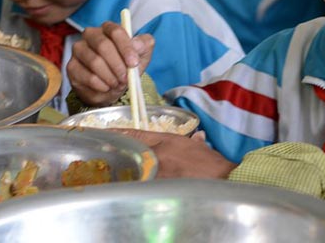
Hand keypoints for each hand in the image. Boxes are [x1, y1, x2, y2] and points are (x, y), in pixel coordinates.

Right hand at [67, 21, 154, 106]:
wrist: (113, 86)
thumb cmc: (126, 66)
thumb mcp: (142, 55)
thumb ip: (144, 45)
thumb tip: (136, 44)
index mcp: (108, 28)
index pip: (115, 31)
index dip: (126, 47)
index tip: (134, 63)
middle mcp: (90, 35)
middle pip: (103, 45)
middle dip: (117, 65)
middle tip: (126, 78)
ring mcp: (79, 50)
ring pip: (94, 61)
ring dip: (110, 76)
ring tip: (117, 83)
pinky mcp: (72, 67)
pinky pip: (87, 76)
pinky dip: (101, 85)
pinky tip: (106, 87)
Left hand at [113, 128, 236, 178]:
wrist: (223, 179)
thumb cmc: (212, 164)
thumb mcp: (200, 147)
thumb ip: (194, 141)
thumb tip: (197, 137)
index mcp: (167, 140)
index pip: (136, 134)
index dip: (117, 133)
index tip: (102, 134)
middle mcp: (159, 153)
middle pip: (128, 153)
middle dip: (115, 156)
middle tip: (101, 159)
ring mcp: (157, 171)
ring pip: (132, 171)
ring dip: (123, 174)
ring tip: (111, 178)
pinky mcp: (159, 187)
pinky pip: (140, 186)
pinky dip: (134, 188)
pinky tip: (127, 192)